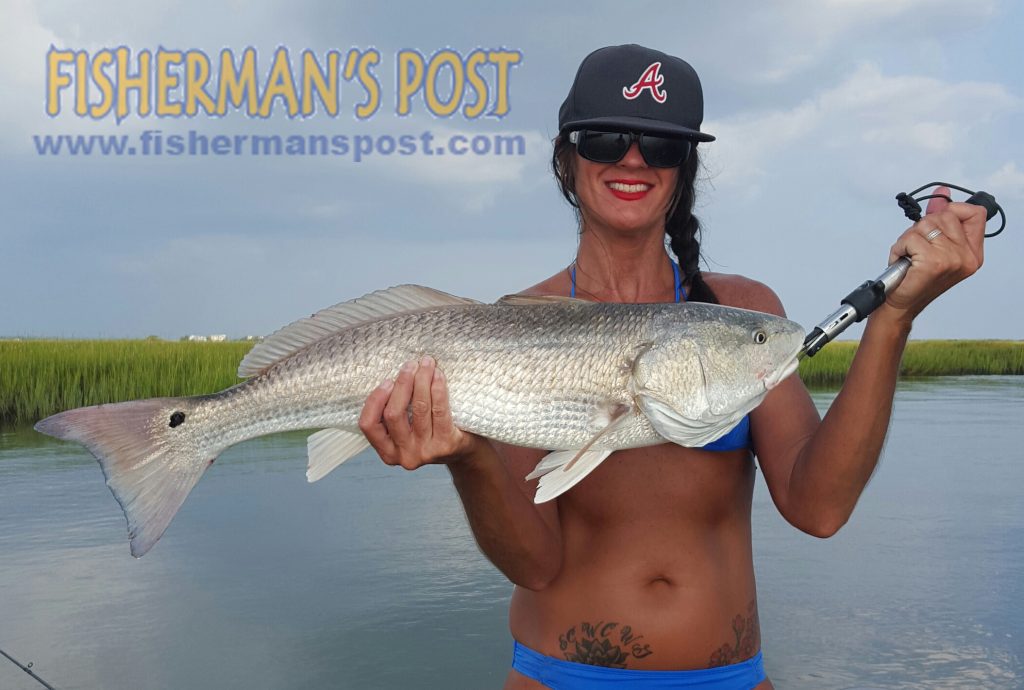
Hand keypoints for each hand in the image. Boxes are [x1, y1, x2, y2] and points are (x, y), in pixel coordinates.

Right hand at [358, 356, 478, 468]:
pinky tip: (438, 375)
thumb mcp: (405, 431)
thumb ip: (394, 412)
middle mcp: (404, 455)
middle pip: (394, 414)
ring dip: (421, 381)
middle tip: (410, 365)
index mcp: (387, 451)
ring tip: (426, 364)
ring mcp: (425, 451)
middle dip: (402, 384)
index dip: (375, 400)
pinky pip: (439, 410)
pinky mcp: (446, 444)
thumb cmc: (429, 433)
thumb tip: (394, 376)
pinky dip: (438, 389)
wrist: (462, 452)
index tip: (387, 380)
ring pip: (419, 409)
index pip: (369, 424)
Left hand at [881, 186, 985, 323]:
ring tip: (909, 256)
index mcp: (972, 252)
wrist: (901, 304)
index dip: (953, 210)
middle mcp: (967, 256)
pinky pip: (910, 238)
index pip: (975, 213)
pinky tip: (902, 261)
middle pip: (944, 216)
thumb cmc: (915, 277)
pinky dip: (899, 247)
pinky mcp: (934, 263)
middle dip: (922, 227)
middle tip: (916, 248)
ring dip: (908, 239)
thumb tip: (943, 193)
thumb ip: (940, 220)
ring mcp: (952, 259)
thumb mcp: (933, 245)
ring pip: (924, 225)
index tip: (937, 220)